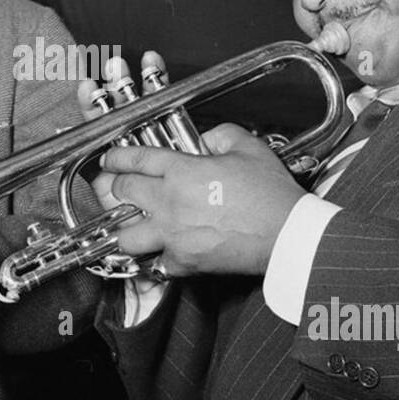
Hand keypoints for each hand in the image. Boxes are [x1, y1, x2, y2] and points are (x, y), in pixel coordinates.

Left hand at [80, 54, 305, 277]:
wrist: (287, 235)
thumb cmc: (271, 195)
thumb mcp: (248, 147)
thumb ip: (220, 135)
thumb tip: (205, 140)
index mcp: (182, 172)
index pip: (134, 160)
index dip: (116, 158)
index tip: (110, 160)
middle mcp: (170, 203)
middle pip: (121, 192)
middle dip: (113, 186)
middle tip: (115, 186)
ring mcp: (173, 236)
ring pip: (126, 237)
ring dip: (124, 229)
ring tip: (130, 224)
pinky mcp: (184, 262)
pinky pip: (156, 264)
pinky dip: (156, 259)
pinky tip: (161, 252)